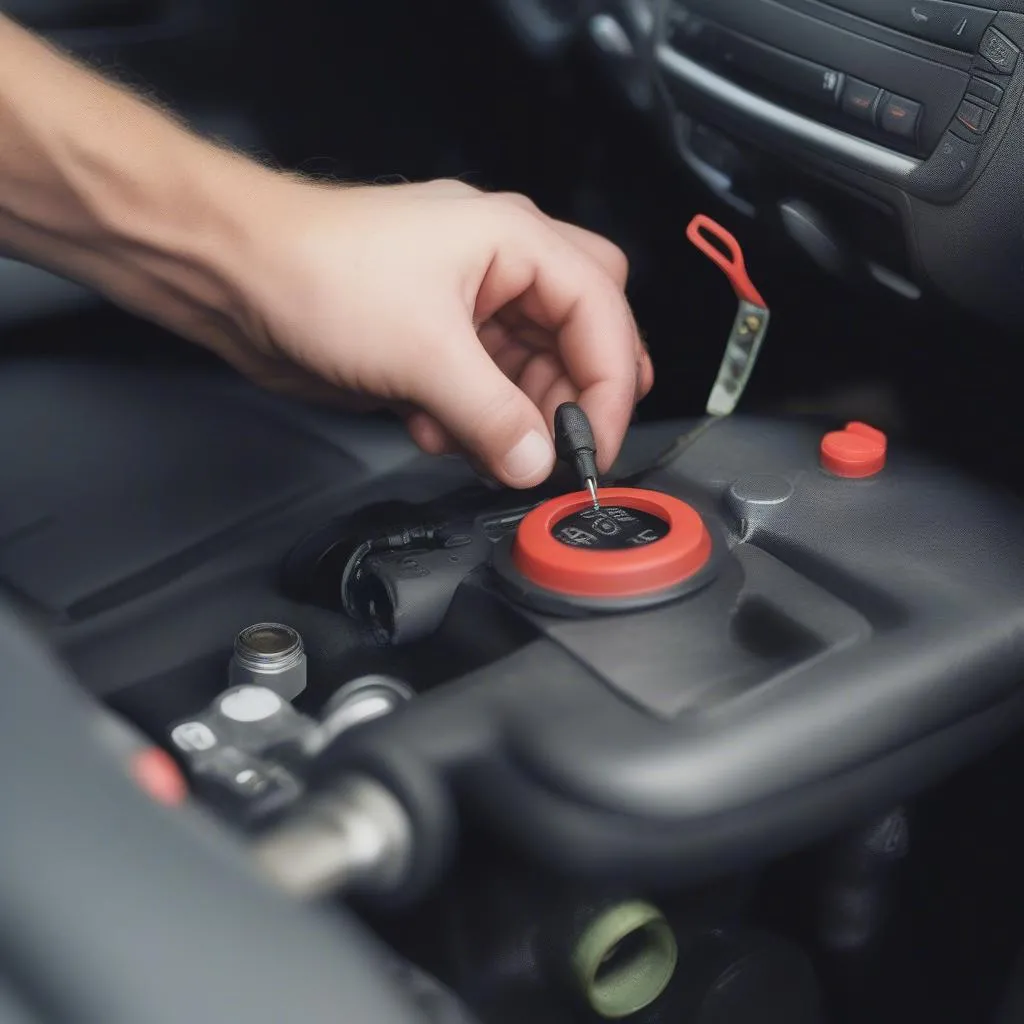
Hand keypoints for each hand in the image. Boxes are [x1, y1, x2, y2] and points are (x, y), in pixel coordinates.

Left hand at [208, 178, 653, 487]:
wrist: (232, 276)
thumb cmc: (318, 273)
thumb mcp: (423, 353)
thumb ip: (493, 416)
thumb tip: (538, 463)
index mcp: (516, 241)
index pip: (602, 315)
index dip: (610, 387)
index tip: (594, 449)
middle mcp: (502, 269)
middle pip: (580, 336)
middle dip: (574, 396)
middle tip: (558, 446)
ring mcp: (468, 306)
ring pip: (530, 372)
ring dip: (514, 420)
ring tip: (479, 445)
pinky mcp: (436, 343)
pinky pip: (483, 392)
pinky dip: (472, 423)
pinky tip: (433, 430)